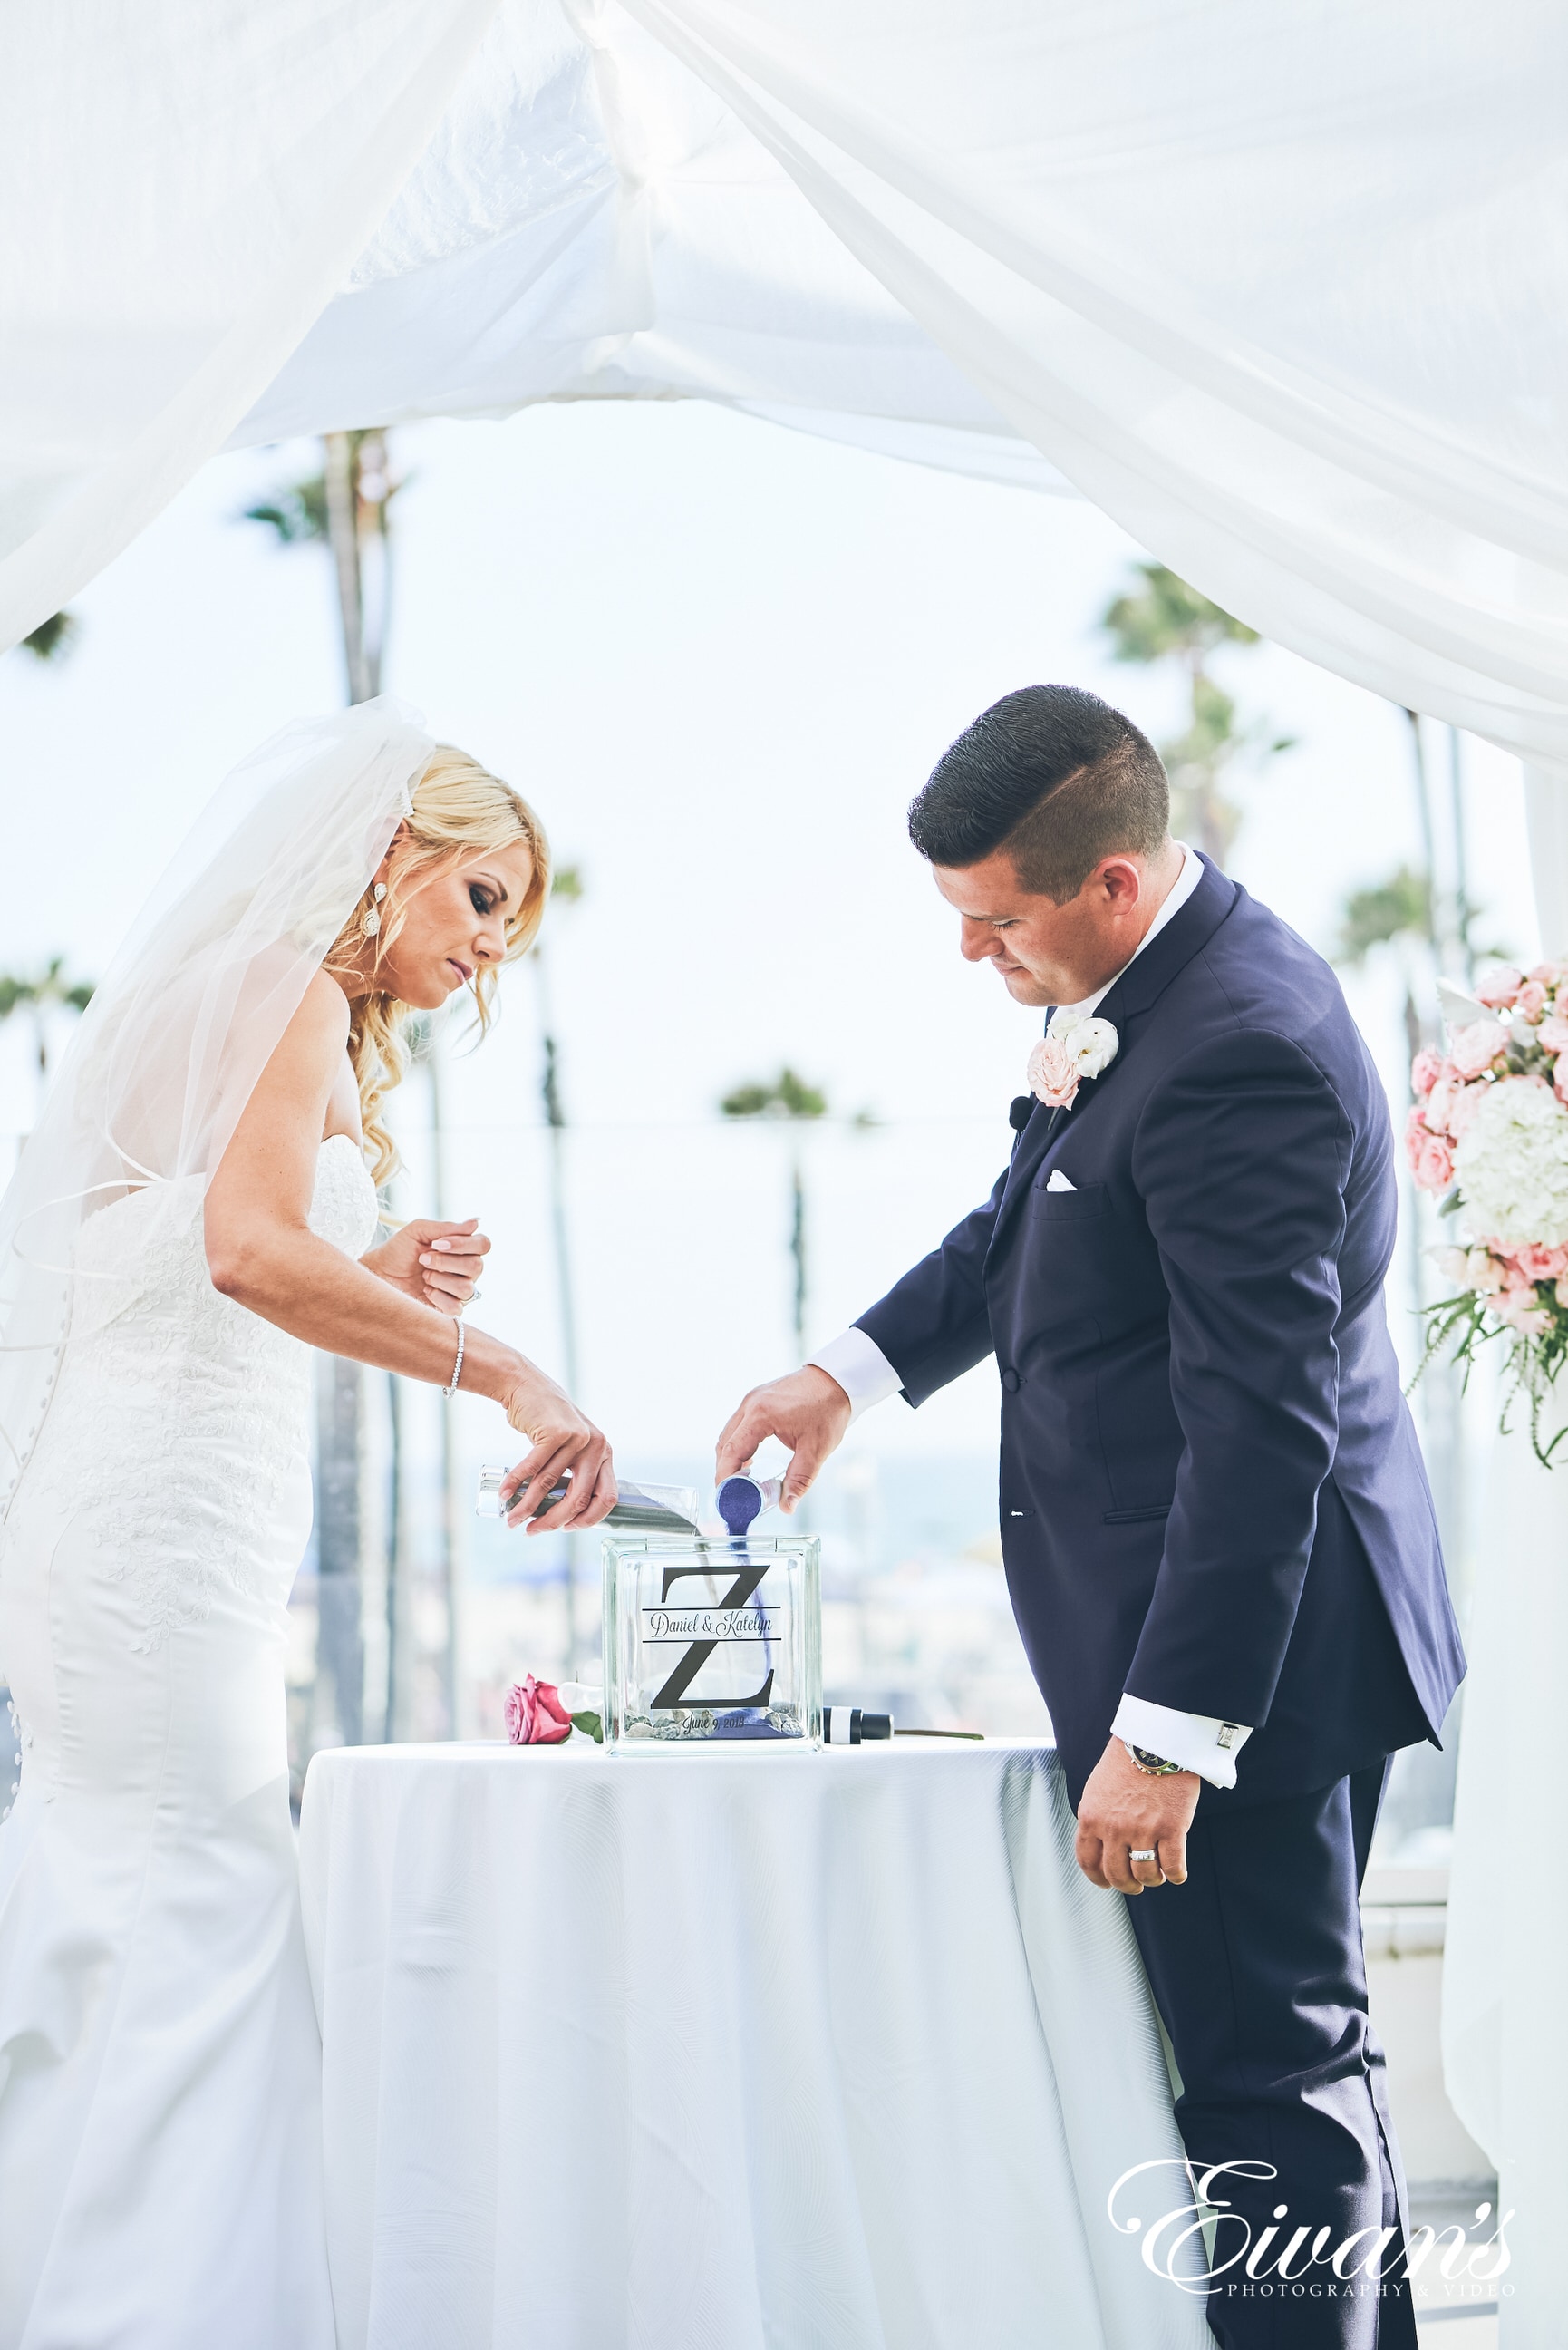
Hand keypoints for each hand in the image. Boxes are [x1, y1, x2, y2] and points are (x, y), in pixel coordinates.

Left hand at [363, 1216, 489, 1310]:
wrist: (378, 1274)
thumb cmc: (398, 1251)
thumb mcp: (418, 1231)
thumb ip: (446, 1228)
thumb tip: (476, 1222)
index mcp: (462, 1249)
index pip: (483, 1244)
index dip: (464, 1243)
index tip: (438, 1243)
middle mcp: (465, 1271)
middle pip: (477, 1266)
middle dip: (446, 1261)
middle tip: (423, 1259)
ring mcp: (458, 1292)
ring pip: (467, 1288)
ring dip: (440, 1279)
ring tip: (423, 1276)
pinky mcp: (449, 1311)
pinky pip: (456, 1307)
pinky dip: (438, 1297)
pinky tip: (426, 1291)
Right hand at [498, 1369, 616, 1534]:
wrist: (527, 1385)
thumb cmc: (548, 1421)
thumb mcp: (573, 1446)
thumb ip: (576, 1473)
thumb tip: (565, 1515)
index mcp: (604, 1453)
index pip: (607, 1498)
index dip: (588, 1520)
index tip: (565, 1528)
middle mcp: (596, 1446)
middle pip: (579, 1499)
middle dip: (554, 1522)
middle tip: (533, 1531)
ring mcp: (576, 1438)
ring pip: (551, 1486)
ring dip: (528, 1507)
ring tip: (512, 1518)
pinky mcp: (554, 1433)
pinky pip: (533, 1469)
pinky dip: (516, 1485)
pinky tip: (504, 1495)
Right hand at [715, 1366, 851, 1511]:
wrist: (837, 1380)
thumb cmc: (828, 1410)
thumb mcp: (816, 1449)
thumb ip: (799, 1479)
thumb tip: (787, 1506)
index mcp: (760, 1415)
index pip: (730, 1451)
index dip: (724, 1477)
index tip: (726, 1497)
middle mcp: (750, 1404)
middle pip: (724, 1444)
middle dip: (725, 1471)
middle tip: (733, 1494)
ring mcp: (752, 1399)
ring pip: (729, 1434)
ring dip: (730, 1458)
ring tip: (741, 1482)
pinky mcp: (757, 1399)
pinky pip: (738, 1426)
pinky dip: (738, 1445)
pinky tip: (749, 1461)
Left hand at [1075, 1736, 1198, 1892]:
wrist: (1156, 1740)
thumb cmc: (1127, 1760)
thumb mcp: (1097, 1789)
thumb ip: (1096, 1818)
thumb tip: (1099, 1845)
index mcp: (1091, 1818)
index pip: (1088, 1861)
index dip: (1098, 1878)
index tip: (1106, 1883)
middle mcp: (1114, 1829)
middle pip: (1117, 1875)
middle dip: (1128, 1885)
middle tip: (1136, 1884)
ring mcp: (1143, 1831)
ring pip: (1146, 1876)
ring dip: (1153, 1880)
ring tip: (1158, 1874)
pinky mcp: (1171, 1829)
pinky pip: (1173, 1868)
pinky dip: (1176, 1875)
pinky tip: (1176, 1872)